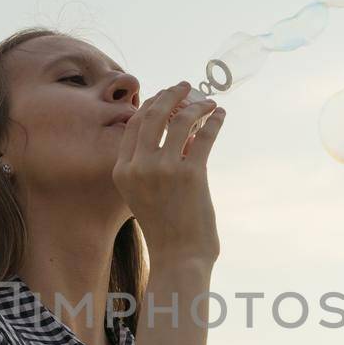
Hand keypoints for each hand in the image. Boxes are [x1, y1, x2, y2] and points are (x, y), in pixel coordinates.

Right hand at [112, 80, 225, 263]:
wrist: (178, 258)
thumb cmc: (165, 228)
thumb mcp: (142, 194)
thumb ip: (149, 165)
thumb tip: (176, 132)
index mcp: (122, 171)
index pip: (134, 125)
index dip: (150, 105)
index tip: (165, 97)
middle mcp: (139, 167)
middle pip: (153, 114)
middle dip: (171, 94)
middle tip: (185, 86)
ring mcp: (164, 170)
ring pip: (180, 120)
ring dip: (197, 105)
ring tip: (209, 102)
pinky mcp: (191, 174)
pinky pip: (204, 136)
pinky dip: (215, 122)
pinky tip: (220, 116)